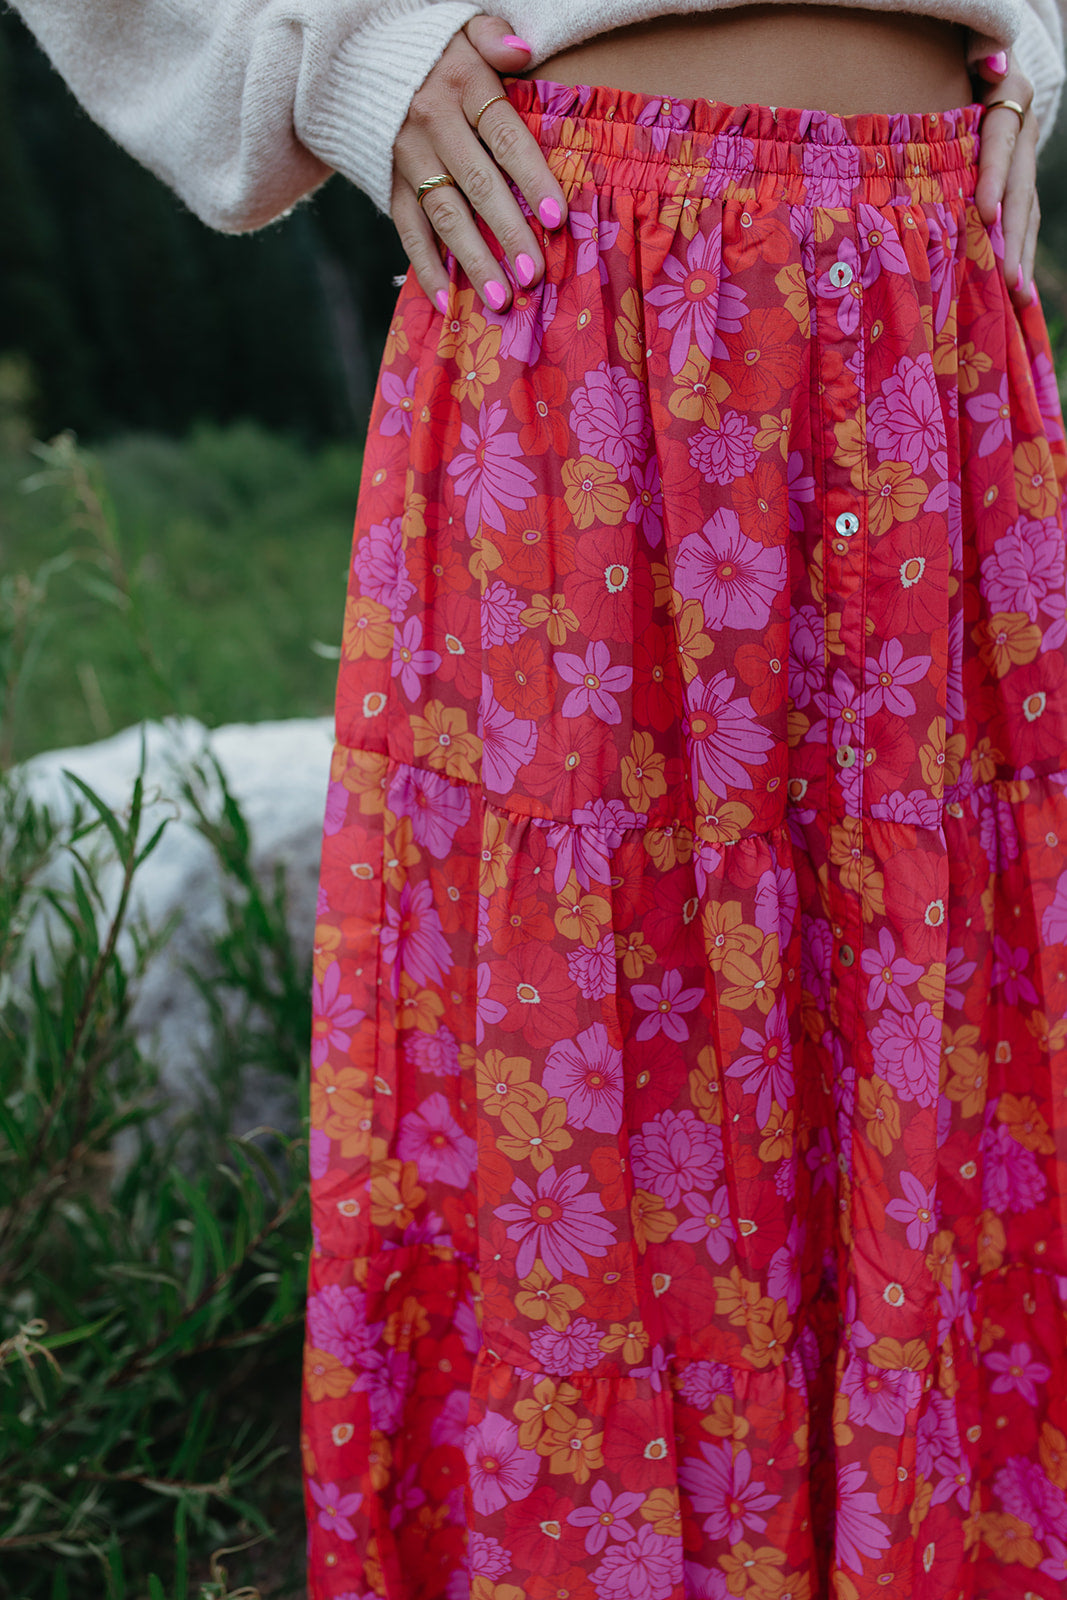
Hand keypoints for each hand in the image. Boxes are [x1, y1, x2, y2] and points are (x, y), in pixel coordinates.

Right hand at [391, 17, 566, 312]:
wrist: (354, 54)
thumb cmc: (431, 47)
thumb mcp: (462, 25)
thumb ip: (494, 37)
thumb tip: (524, 50)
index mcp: (461, 83)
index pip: (503, 135)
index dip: (531, 177)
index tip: (555, 217)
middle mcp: (431, 122)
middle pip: (477, 183)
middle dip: (507, 232)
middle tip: (534, 274)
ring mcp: (406, 156)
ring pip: (444, 214)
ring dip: (472, 260)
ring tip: (499, 298)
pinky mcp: (386, 181)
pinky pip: (406, 229)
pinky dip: (425, 266)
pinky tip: (445, 301)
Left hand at [969, 42, 1038, 303]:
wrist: (977, 59)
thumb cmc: (958, 54)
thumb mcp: (969, 45)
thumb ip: (979, 49)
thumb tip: (991, 65)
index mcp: (1011, 98)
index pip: (1002, 140)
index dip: (996, 176)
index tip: (985, 214)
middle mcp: (1022, 135)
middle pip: (1021, 190)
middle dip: (1015, 237)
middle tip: (1009, 280)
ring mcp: (1022, 162)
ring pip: (1026, 213)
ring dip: (1021, 257)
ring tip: (1018, 298)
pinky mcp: (1015, 185)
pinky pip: (1020, 223)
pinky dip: (1017, 256)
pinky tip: (1017, 293)